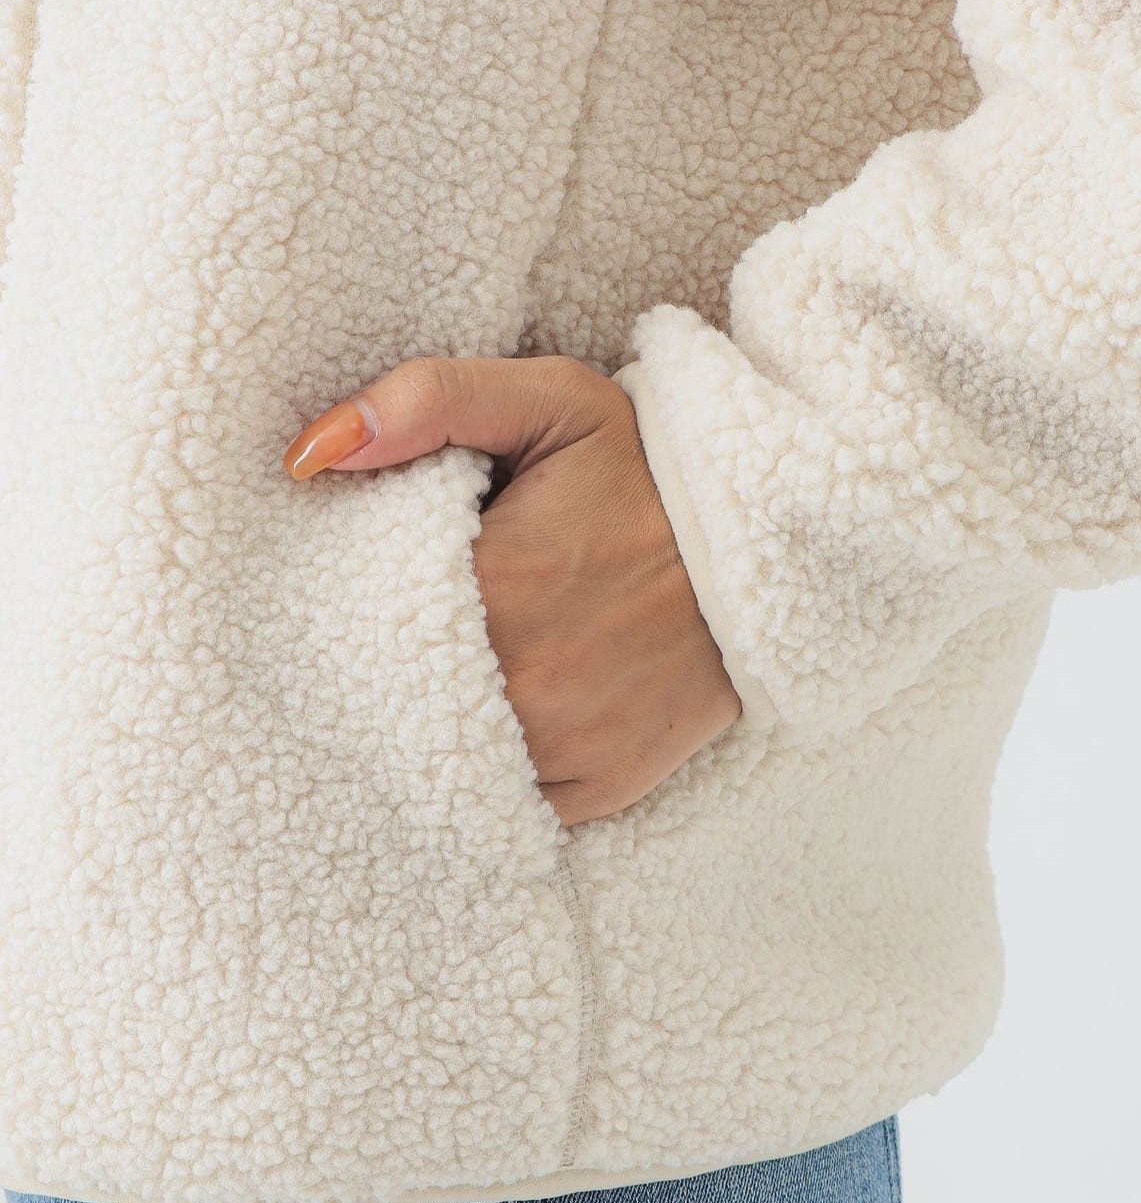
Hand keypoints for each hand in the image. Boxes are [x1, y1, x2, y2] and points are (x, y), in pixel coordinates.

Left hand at [282, 354, 742, 825]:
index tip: (359, 582)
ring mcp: (563, 752)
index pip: (362, 616)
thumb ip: (429, 401)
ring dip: (427, 725)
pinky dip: (484, 771)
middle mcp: (526, 687)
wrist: (768, 549)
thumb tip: (309, 455)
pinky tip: (498, 717)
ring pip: (441, 759)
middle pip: (394, 695)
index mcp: (498, 586)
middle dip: (384, 665)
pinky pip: (501, 802)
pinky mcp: (596, 793)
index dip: (349, 601)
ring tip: (441, 672)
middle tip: (402, 626)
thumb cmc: (646, 471)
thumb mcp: (550, 400)